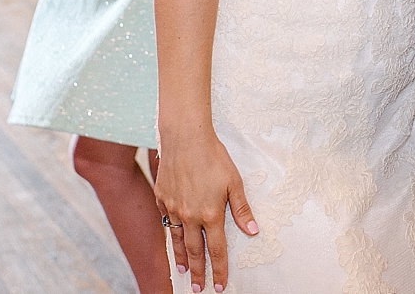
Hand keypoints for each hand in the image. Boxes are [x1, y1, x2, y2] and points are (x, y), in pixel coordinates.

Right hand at [154, 128, 258, 292]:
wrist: (185, 137)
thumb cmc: (214, 156)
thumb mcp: (234, 181)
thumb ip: (242, 209)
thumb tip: (252, 231)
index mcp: (211, 214)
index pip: (216, 250)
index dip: (219, 269)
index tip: (220, 285)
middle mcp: (190, 216)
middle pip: (194, 251)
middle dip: (198, 272)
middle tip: (199, 288)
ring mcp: (173, 208)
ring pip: (176, 241)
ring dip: (181, 259)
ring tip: (184, 272)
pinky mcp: (162, 198)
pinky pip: (166, 222)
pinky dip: (169, 235)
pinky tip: (172, 240)